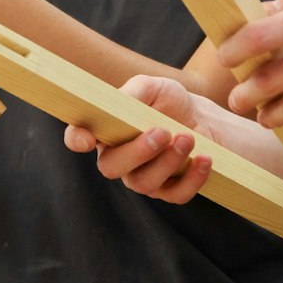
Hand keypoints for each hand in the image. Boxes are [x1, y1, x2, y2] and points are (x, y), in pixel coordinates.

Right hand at [63, 76, 249, 203]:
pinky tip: (205, 159)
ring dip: (168, 161)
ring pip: (144, 183)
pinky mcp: (168, 191)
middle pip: (110, 167)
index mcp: (105, 131)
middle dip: (137, 152)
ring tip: (188, 138)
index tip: (88, 139)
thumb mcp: (154, 87)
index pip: (78, 137)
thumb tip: (122, 104)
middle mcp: (117, 158)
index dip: (77, 139)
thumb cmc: (170, 101)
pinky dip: (193, 178)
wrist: (204, 119)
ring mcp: (141, 178)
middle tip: (162, 132)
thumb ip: (134, 92)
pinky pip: (175, 195)